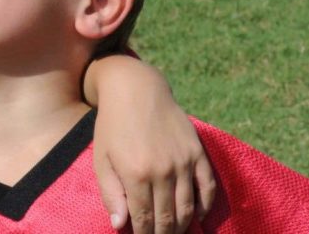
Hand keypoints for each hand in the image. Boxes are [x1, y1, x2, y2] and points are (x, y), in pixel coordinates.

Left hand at [88, 57, 216, 232]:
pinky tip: (198, 218)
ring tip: (174, 233)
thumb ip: (110, 193)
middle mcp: (163, 171)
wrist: (135, 90)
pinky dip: (205, 207)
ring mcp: (183, 162)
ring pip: (188, 208)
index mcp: (136, 174)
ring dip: (182, 227)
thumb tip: (120, 225)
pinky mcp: (197, 153)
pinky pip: (207, 188)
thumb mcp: (101, 158)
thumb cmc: (112, 125)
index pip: (144, 219)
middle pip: (168, 218)